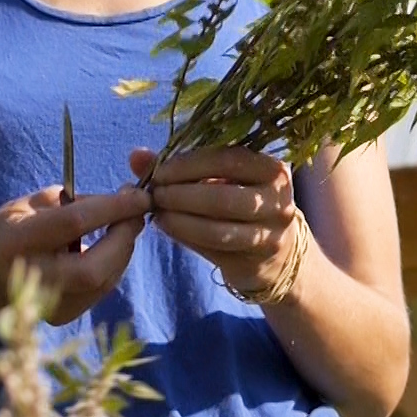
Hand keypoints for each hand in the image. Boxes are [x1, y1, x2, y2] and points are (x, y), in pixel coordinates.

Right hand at [0, 185, 150, 325]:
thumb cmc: (8, 230)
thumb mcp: (30, 204)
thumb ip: (74, 202)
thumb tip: (122, 202)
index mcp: (18, 242)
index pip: (74, 223)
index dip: (113, 208)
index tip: (139, 194)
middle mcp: (32, 278)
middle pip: (95, 266)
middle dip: (125, 236)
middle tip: (136, 212)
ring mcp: (47, 304)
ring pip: (104, 280)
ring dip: (123, 249)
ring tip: (124, 225)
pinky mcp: (62, 316)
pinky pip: (102, 289)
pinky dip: (114, 265)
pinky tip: (111, 247)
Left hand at [130, 146, 302, 299]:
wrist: (276, 252)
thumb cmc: (241, 203)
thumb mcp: (221, 179)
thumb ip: (182, 165)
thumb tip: (137, 156)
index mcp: (272, 170)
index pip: (229, 160)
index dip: (190, 165)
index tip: (160, 171)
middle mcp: (279, 201)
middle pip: (223, 197)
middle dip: (181, 195)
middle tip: (155, 194)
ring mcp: (271, 234)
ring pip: (218, 229)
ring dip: (180, 220)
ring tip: (157, 212)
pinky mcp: (257, 261)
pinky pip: (215, 249)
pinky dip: (186, 236)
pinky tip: (167, 226)